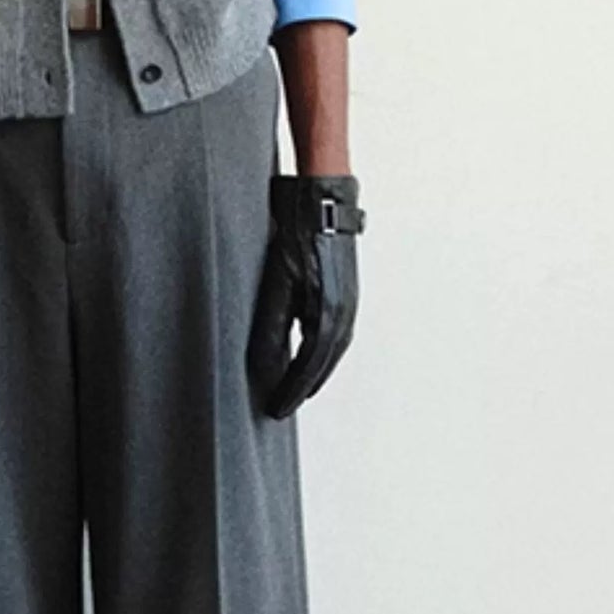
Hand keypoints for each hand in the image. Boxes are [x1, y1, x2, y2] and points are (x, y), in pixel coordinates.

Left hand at [247, 173, 365, 418]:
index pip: (307, 369)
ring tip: (294, 388)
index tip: (274, 412)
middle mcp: (344, 315)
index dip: (289, 392)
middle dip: (302, 388)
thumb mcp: (276, 282)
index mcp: (327, 317)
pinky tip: (307, 353)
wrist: (322, 201)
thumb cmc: (298, 235)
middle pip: (323, 365)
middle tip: (281, 407)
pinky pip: (334, 335)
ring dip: (314, 372)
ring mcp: (349, 304)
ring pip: (331, 352)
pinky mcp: (345, 293)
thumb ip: (272, 327)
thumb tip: (265, 366)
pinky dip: (321, 352)